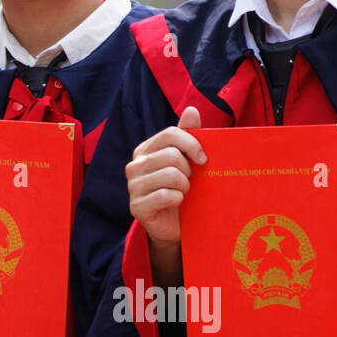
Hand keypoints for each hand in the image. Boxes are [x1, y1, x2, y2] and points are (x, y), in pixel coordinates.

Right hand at [125, 105, 204, 284]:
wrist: (174, 226)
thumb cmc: (181, 189)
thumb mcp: (186, 162)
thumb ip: (187, 135)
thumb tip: (191, 109)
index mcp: (145, 150)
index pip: (170, 134)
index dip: (192, 143)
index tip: (204, 159)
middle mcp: (135, 165)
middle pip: (172, 155)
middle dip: (188, 170)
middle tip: (190, 181)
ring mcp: (133, 186)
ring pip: (170, 175)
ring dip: (185, 186)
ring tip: (184, 192)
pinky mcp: (136, 206)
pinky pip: (166, 195)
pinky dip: (179, 199)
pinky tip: (177, 204)